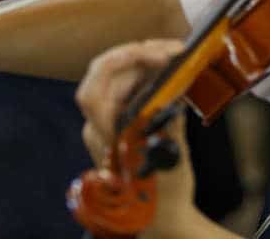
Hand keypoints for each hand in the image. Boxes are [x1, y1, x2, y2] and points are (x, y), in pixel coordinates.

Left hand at [76, 39, 206, 238]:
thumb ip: (168, 128)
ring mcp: (112, 120)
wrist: (163, 220)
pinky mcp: (127, 118)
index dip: (117, 64)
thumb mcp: (169, 163)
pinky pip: (134, 86)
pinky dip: (152, 73)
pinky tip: (172, 68)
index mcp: (102, 136)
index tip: (150, 55)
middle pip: (110, 75)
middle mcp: (101, 124)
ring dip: (148, 60)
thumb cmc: (162, 198)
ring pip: (123, 77)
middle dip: (140, 55)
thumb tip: (172, 98)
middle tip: (173, 50)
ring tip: (176, 53)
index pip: (93, 89)